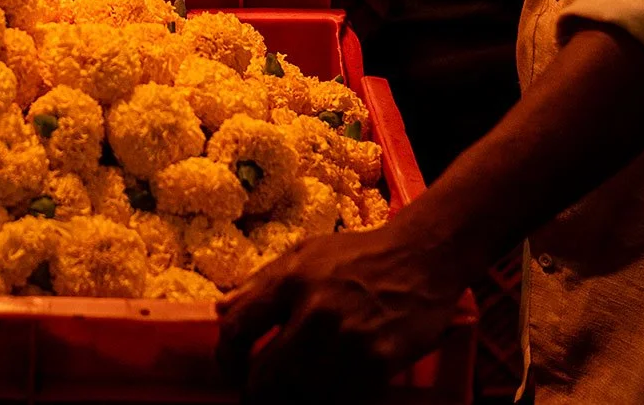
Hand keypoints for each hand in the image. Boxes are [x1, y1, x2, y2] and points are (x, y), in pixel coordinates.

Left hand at [216, 226, 466, 404]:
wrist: (422, 256)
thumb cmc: (359, 254)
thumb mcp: (304, 253)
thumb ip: (261, 282)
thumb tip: (220, 311)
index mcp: (290, 281)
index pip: (238, 329)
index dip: (227, 358)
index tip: (233, 369)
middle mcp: (315, 311)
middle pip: (267, 377)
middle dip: (258, 394)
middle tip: (259, 397)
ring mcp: (349, 340)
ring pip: (303, 396)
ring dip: (294, 402)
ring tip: (293, 397)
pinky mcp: (380, 362)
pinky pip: (342, 399)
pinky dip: (330, 401)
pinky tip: (327, 394)